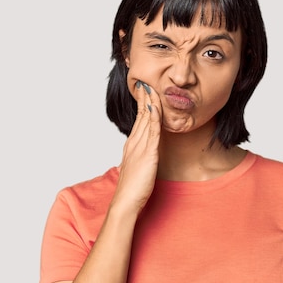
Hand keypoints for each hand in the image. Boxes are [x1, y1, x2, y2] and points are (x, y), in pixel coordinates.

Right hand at [112, 80, 161, 213]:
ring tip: (151, 87)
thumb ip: (141, 155)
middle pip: (142, 115)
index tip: (144, 90)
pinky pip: (152, 132)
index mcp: (132, 144)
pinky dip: (154, 118)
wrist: (126, 201)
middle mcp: (134, 142)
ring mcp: (140, 147)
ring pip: (146, 120)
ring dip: (149, 103)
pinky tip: (156, 108)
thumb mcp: (137, 166)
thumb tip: (147, 149)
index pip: (139, 119)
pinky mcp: (147, 154)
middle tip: (146, 81)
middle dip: (145, 98)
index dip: (142, 103)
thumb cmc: (132, 187)